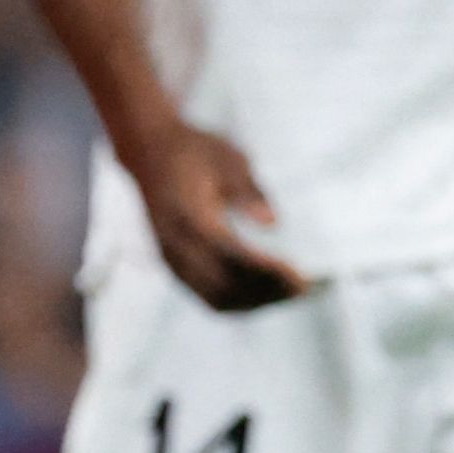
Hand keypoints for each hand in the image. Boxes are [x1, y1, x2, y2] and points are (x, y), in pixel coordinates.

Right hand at [132, 122, 306, 310]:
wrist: (147, 150)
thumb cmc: (194, 150)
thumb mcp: (226, 156)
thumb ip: (247, 190)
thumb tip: (273, 223)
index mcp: (187, 213)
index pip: (230, 253)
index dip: (266, 271)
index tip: (301, 277)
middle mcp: (175, 242)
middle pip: (224, 284)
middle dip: (268, 292)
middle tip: (306, 289)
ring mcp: (170, 257)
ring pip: (216, 298)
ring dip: (256, 302)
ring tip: (291, 294)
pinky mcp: (173, 265)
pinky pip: (208, 297)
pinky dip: (240, 303)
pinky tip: (267, 295)